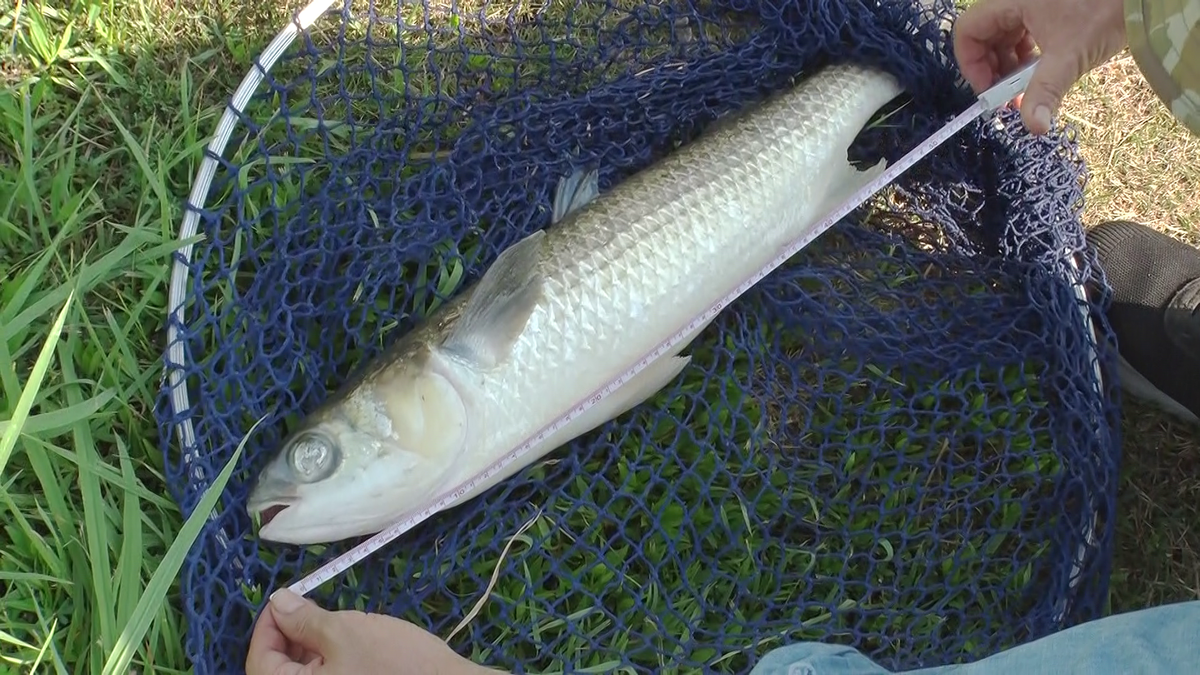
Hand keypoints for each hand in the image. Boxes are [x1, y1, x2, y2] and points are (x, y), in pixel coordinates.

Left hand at [245, 588, 503, 674]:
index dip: (267, 626)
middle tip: (308, 606)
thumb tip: (277, 601)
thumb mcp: (345, 631)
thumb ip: (305, 619)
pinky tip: (346, 644)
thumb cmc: (394, 663)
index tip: (284, 598)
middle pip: (279, 671)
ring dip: (309, 649)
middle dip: (288, 637)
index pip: (261, 661)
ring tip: (330, 623)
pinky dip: (327, 662)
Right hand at [952, 0, 1127, 133]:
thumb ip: (1044, 92)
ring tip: (1024, 90)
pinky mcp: (1047, 8)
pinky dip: (1027, 55)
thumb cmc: (1104, 12)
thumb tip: (1034, 127)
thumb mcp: (1068, 56)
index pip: (968, 32)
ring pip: (1004, 36)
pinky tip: (1041, 72)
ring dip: (1009, 66)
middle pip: (984, 36)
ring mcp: (1032, 3)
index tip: (989, 90)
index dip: (971, 64)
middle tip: (1007, 97)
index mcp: (1010, 1)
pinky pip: (1024, 32)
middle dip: (992, 70)